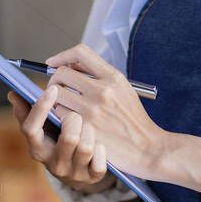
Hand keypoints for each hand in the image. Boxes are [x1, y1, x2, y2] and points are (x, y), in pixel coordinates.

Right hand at [7, 86, 116, 192]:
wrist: (76, 172)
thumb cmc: (56, 140)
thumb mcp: (42, 129)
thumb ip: (27, 111)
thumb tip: (12, 93)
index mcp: (37, 149)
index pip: (31, 129)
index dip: (41, 107)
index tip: (53, 89)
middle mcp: (53, 165)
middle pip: (69, 137)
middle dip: (75, 119)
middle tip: (75, 115)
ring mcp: (73, 174)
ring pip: (86, 147)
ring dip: (90, 132)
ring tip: (87, 128)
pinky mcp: (91, 179)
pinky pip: (100, 163)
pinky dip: (102, 151)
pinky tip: (98, 145)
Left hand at [44, 43, 168, 179]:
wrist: (147, 148)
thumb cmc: (133, 119)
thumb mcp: (124, 89)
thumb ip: (100, 76)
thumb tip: (71, 66)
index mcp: (114, 77)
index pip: (80, 53)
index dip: (62, 56)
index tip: (53, 63)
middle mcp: (103, 90)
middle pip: (62, 73)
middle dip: (54, 80)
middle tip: (57, 88)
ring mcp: (93, 109)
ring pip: (57, 95)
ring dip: (56, 100)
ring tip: (65, 106)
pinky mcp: (86, 128)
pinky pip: (61, 115)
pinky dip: (61, 116)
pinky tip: (70, 122)